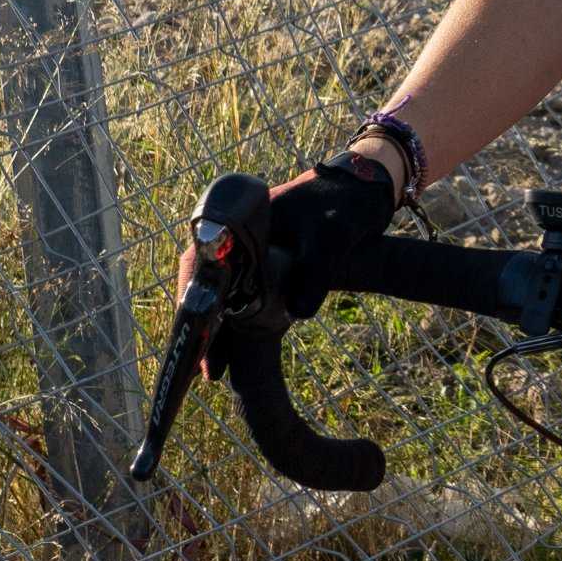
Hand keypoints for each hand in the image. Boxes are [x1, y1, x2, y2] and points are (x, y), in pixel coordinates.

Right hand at [190, 158, 395, 370]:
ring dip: (221, 328)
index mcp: (239, 219)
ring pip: (225, 294)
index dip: (193, 300)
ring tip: (214, 370)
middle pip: (206, 284)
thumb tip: (298, 313)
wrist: (368, 190)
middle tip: (206, 369)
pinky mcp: (269, 266)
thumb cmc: (345, 203)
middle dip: (202, 324)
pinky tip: (238, 354)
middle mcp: (237, 236)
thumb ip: (316, 272)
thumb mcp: (333, 236)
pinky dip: (241, 321)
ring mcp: (252, 252)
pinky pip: (246, 296)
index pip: (199, 262)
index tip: (194, 336)